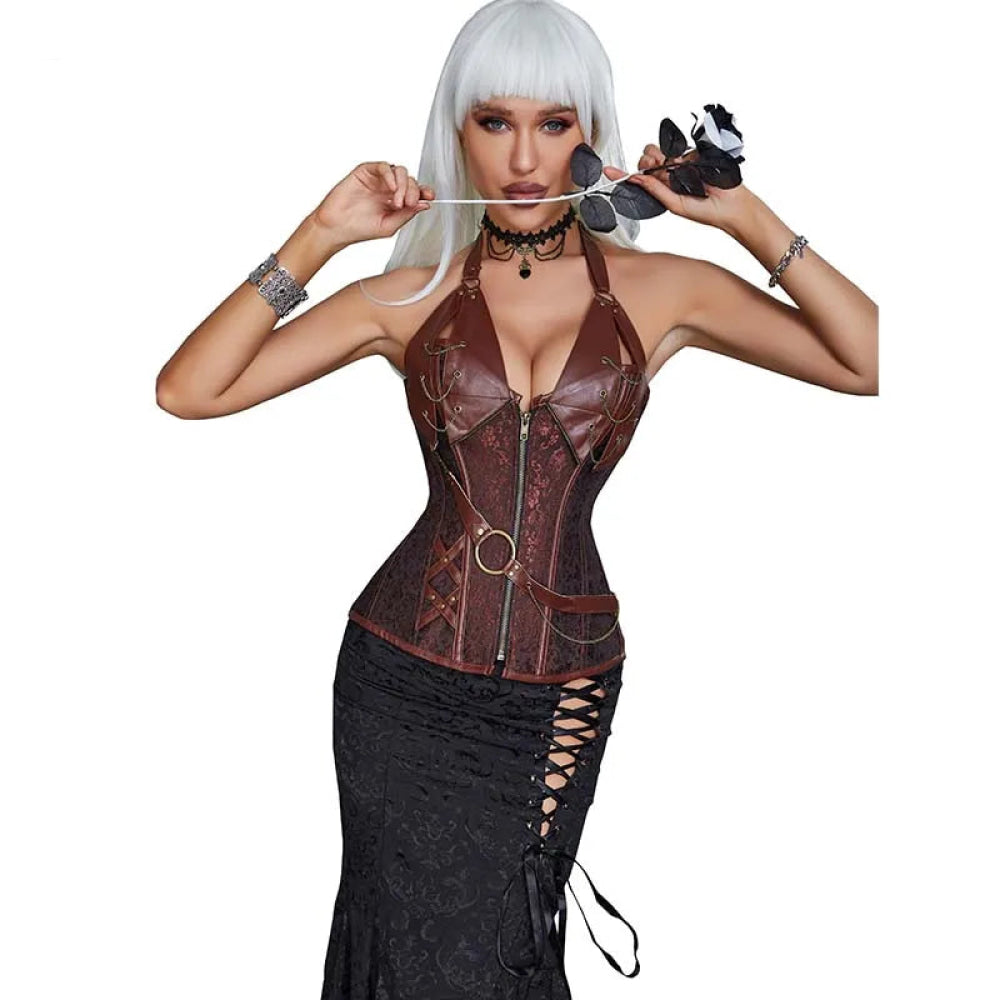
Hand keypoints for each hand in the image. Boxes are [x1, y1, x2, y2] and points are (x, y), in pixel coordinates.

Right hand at [312, 161, 435, 244]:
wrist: (336, 227)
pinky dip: (390, 175)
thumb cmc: (360, 229)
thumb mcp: (389, 226)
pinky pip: (383, 166)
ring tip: (398, 201)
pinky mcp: (365, 172)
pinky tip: (390, 187)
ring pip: (399, 171)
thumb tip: (425, 204)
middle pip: (410, 180)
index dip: (425, 191)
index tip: (430, 196)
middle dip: (413, 191)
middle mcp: (388, 189)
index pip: (415, 192)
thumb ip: (407, 215)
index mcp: (396, 202)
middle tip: (408, 204)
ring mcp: (378, 180)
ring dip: (403, 184)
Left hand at [603, 145, 755, 233]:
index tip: (607, 170)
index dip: (622, 175)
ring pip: (661, 152)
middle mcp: (669, 176)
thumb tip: (638, 179)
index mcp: (662, 190)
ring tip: (670, 166)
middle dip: (645, 161)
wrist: (732, 206)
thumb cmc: (705, 211)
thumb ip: (657, 191)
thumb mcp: (676, 205)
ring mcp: (682, 165)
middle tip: (654, 167)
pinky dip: (678, 155)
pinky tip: (684, 163)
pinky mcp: (694, 155)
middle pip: (647, 161)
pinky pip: (680, 149)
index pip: (639, 180)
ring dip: (658, 156)